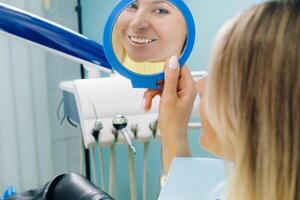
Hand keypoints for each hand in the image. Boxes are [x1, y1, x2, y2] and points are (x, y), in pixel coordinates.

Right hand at [143, 56, 195, 172]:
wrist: (171, 138)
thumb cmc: (173, 123)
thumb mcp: (169, 98)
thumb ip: (170, 78)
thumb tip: (172, 60)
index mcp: (189, 86)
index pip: (180, 66)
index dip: (168, 66)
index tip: (157, 68)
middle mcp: (184, 88)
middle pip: (168, 75)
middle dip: (155, 83)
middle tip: (149, 89)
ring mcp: (177, 93)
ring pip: (161, 83)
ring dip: (151, 92)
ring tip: (146, 103)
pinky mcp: (171, 97)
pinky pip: (159, 91)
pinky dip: (152, 97)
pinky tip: (147, 105)